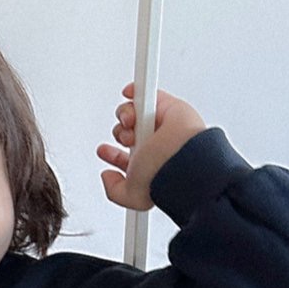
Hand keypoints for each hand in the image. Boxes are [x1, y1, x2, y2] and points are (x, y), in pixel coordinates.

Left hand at [97, 82, 206, 210]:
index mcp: (147, 163)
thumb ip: (115, 192)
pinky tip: (130, 96)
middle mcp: (154, 144)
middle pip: (128, 131)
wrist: (185, 156)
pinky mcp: (168, 106)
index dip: (112, 154)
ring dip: (125, 117)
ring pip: (133, 113)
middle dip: (120, 134)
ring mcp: (160, 124)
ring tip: (131, 125)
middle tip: (126, 138)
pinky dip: (134, 91)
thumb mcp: (134, 196)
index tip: (104, 151)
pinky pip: (146, 93)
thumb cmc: (166, 174)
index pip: (126, 157)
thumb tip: (107, 176)